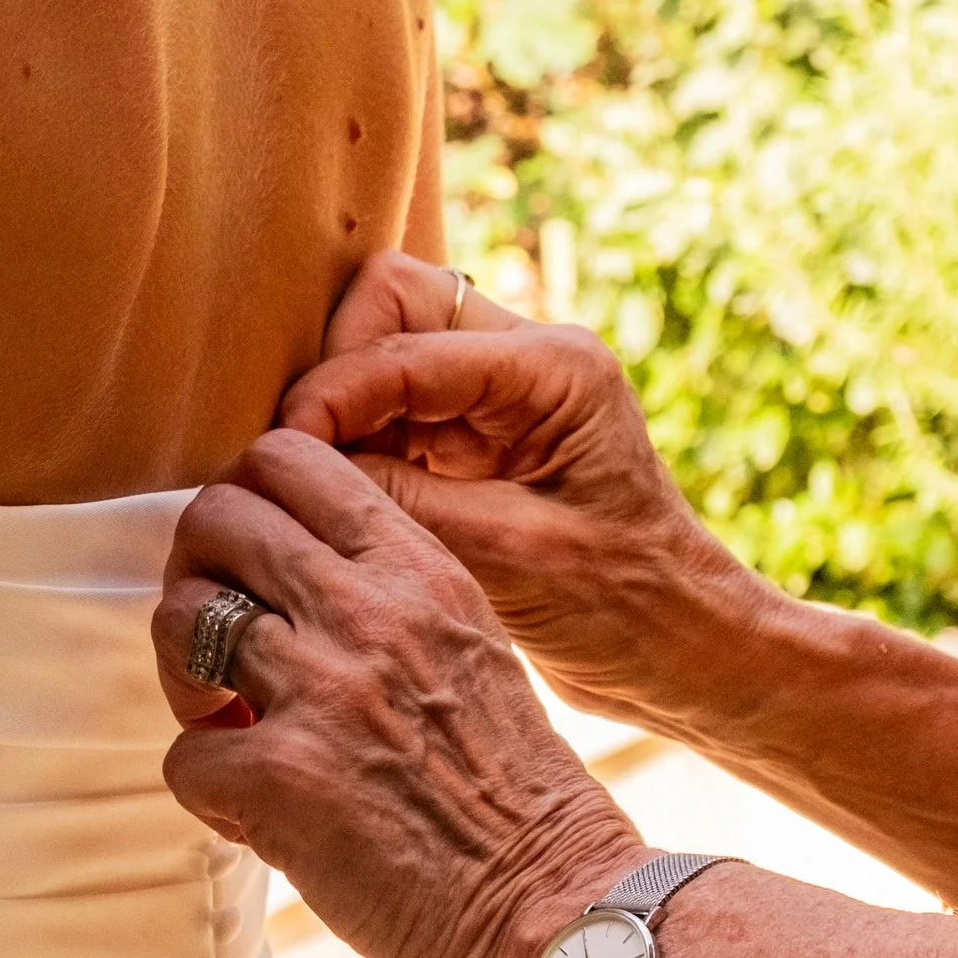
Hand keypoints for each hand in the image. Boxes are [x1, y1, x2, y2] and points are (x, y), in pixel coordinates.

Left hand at [154, 430, 643, 957]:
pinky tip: (255, 813)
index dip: (244, 500)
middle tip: (218, 645)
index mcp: (422, 570)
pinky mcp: (281, 776)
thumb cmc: (515, 801)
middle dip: (197, 576)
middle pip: (215, 519)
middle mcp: (369, 611)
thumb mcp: (472, 652)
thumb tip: (282, 582)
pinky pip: (182, 752)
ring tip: (230, 725)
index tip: (249, 562)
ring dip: (185, 677)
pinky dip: (208, 788)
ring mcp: (321, 689)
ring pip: (179, 619)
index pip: (290, 456)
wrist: (559, 916)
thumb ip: (389, 600)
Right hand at [277, 250, 767, 730]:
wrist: (678, 653)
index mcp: (555, 368)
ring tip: (316, 488)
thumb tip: (292, 465)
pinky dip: (355, 443)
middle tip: (300, 463)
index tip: (279, 456)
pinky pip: (391, 407)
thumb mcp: (506, 557)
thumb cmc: (622, 610)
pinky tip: (341, 502)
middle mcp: (528, 358)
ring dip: (340, 412)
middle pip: (390, 305)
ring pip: (382, 348)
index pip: (405, 340)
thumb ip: (401, 500)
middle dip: (333, 374)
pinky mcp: (476, 434)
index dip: (329, 393)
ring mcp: (500, 392)